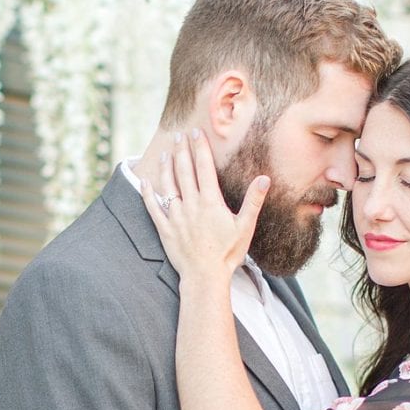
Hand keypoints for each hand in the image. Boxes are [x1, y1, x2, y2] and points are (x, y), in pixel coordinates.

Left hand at [139, 129, 266, 282]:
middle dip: (182, 150)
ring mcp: (176, 216)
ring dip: (166, 167)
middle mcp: (191, 205)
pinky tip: (145, 181)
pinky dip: (148, 193)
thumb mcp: (245, 227)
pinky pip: (153, 207)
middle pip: (184, 171)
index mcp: (210, 202)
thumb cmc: (228, 253)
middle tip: (179, 135)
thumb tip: (264, 179)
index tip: (196, 132)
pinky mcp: (165, 229)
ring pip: (168, 185)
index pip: (204, 167)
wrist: (205, 276)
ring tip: (166, 153)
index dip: (199, 147)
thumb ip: (253, 201)